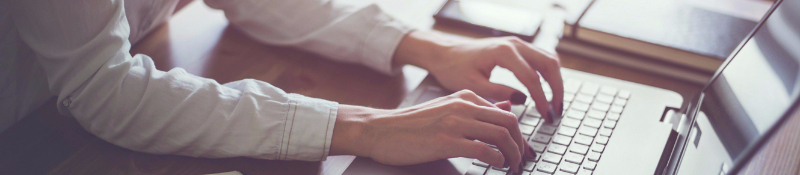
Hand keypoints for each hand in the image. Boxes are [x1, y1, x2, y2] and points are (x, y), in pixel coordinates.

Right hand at [330, 90, 535, 172]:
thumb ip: (476, 108)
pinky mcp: (446, 141)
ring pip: (501, 135)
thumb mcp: (447, 108)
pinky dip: (497, 160)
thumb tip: (507, 106)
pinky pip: (484, 150)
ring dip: (512, 155)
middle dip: (521, 145)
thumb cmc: (412, 124)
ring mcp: (455, 123)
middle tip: (522, 160)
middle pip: (509, 122)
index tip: (522, 150)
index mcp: (465, 96)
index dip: (519, 134)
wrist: (380, 130)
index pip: (506, 112)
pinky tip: (497, 166)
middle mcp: (463, 106)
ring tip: (512, 167)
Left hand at [394, 31, 563, 121]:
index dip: (542, 99)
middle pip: (549, 64)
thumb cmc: (453, 69)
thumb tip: (523, 101)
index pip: (532, 78)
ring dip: (555, 81)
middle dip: (557, 89)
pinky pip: (541, 58)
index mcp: (503, 52)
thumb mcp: (473, 85)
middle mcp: (514, 44)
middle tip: (556, 112)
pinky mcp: (516, 47)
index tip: (546, 117)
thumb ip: (498, 93)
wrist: (444, 53)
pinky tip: (545, 91)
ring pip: (548, 59)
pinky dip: (547, 74)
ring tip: (554, 104)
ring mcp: (517, 43)